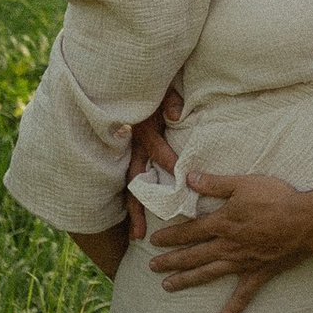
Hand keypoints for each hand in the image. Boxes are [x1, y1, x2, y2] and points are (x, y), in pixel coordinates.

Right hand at [123, 82, 182, 244]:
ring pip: (132, 183)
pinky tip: (139, 217)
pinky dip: (136, 196)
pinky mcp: (132, 151)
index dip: (169, 163)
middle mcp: (132, 144)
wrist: (130, 78)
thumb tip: (176, 114)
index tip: (182, 180)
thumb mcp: (162, 88)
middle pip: (135, 179)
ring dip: (134, 209)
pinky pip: (134, 176)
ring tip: (137, 234)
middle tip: (140, 233)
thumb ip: (169, 100)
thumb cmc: (151, 84)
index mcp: (142, 128)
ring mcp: (130, 150)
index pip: (156, 150)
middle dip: (138, 207)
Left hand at [144, 167, 312, 312]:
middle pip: (193, 255)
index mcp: (222, 224)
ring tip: (168, 286)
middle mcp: (227, 246)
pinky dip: (231, 311)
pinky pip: (242, 296)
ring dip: (186, 280)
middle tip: (152, 266)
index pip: (189, 231)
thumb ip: (214, 182)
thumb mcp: (243, 184)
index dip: (170, 236)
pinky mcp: (258, 274)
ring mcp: (241, 263)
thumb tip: (189, 177)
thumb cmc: (276, 199)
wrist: (305, 222)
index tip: (154, 241)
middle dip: (171, 261)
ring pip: (208, 274)